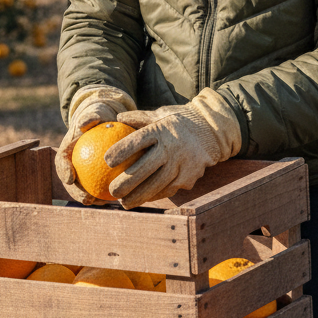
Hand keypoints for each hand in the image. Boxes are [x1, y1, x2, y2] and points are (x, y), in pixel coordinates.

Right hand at [54, 86, 135, 205]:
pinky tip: (117, 200)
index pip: (61, 161)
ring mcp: (82, 171)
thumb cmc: (100, 117)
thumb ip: (91, 117)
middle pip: (69, 182)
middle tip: (87, 199)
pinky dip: (105, 194)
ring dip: (90, 199)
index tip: (70, 178)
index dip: (63, 170)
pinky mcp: (94, 177)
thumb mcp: (95, 113)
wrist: (106, 123)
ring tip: (102, 203)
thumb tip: (86, 122)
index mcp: (67, 149)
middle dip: (76, 193)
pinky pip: (99, 187)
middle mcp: (71, 163)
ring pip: (83, 189)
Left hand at [103, 88, 241, 208]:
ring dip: (139, 196)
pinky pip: (169, 189)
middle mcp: (173, 147)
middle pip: (145, 168)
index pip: (138, 140)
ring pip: (158, 184)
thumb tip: (115, 120)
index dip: (121, 150)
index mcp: (162, 129)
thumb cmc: (176, 122)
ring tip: (123, 203)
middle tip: (111, 191)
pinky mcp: (190, 176)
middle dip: (126, 182)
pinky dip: (154, 196)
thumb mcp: (159, 114)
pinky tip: (142, 200)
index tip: (106, 161)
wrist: (210, 130)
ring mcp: (184, 163)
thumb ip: (137, 118)